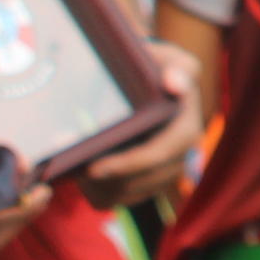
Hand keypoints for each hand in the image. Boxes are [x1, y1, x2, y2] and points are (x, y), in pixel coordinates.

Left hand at [70, 42, 202, 211]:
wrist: (145, 82)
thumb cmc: (153, 68)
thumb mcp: (167, 59)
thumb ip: (176, 66)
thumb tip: (175, 83)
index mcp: (187, 128)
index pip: (160, 156)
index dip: (129, 165)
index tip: (94, 167)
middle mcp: (181, 157)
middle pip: (141, 182)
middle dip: (106, 180)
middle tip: (73, 170)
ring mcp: (163, 174)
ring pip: (127, 195)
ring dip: (100, 186)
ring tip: (75, 168)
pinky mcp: (144, 186)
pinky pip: (118, 200)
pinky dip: (98, 192)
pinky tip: (84, 174)